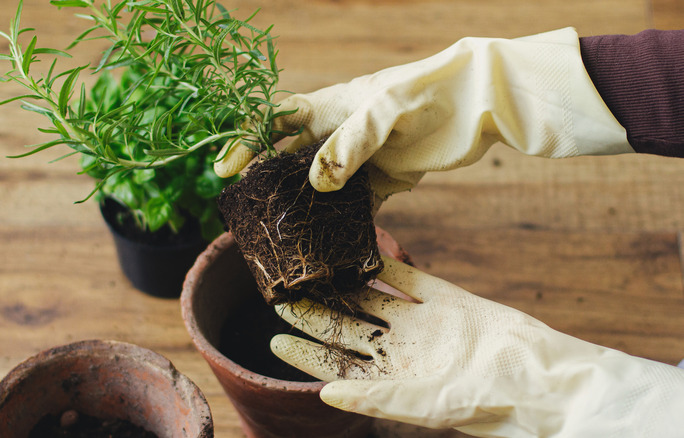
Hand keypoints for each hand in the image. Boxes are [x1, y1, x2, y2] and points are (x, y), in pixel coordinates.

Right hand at [215, 28, 631, 202]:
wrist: (476, 104)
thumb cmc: (426, 93)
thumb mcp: (385, 111)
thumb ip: (350, 144)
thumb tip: (318, 183)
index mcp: (329, 108)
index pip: (274, 123)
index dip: (246, 143)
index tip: (224, 171)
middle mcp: (337, 135)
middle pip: (291, 160)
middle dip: (269, 185)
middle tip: (251, 215)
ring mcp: (360, 160)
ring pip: (321, 188)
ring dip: (305, 210)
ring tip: (286, 238)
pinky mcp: (384, 181)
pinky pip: (356, 206)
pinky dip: (344, 225)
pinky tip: (334, 246)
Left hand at [271, 256, 683, 436]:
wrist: (536, 377)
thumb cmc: (481, 402)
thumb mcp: (421, 405)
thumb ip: (372, 398)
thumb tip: (322, 395)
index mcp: (392, 381)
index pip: (337, 367)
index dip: (305, 354)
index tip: (274, 338)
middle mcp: (402, 352)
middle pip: (348, 329)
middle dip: (315, 314)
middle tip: (281, 294)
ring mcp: (423, 324)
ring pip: (372, 301)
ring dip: (342, 286)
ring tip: (312, 269)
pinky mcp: (448, 300)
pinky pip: (409, 279)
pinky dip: (386, 264)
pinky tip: (360, 250)